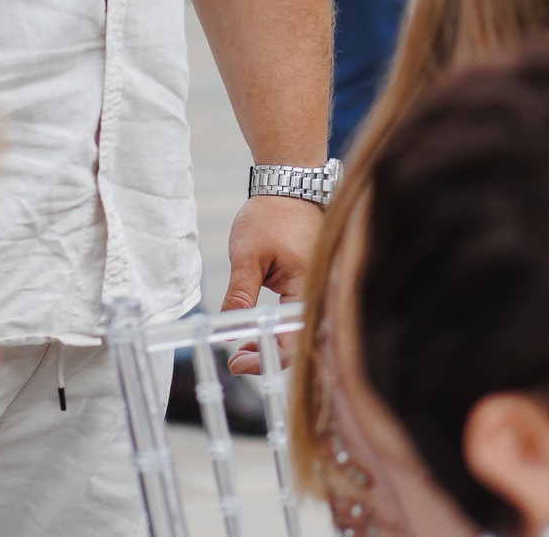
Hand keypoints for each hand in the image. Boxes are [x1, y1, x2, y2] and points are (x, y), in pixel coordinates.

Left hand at [223, 193, 321, 372]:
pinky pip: (297, 313)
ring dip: (272, 342)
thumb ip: (240, 296)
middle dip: (268, 356)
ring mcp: (316, 284)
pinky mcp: (310, 280)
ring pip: (298, 327)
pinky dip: (277, 326)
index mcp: (307, 285)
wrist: (288, 185)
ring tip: (242, 348)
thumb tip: (230, 331)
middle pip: (300, 339)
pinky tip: (257, 328)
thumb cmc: (271, 216)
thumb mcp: (247, 256)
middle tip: (237, 362)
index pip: (292, 337)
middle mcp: (318, 288)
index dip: (266, 357)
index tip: (238, 363)